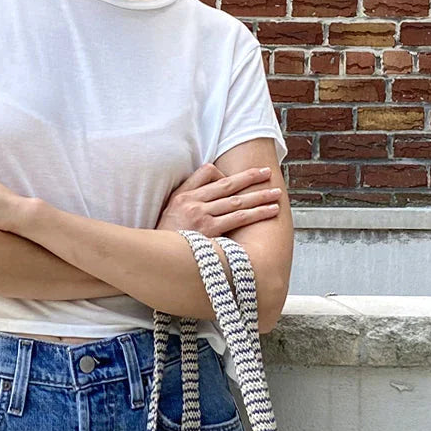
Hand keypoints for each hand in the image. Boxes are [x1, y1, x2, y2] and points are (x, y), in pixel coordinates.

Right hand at [155, 163, 281, 236]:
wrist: (155, 257)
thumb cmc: (165, 238)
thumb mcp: (169, 212)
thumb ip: (187, 197)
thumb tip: (210, 188)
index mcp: (183, 195)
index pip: (208, 173)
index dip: (227, 174)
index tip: (244, 175)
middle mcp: (192, 202)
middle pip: (227, 185)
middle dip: (250, 177)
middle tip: (267, 173)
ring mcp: (201, 216)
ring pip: (237, 201)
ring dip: (259, 196)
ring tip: (275, 194)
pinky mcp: (209, 231)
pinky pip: (238, 218)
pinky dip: (256, 213)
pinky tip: (270, 210)